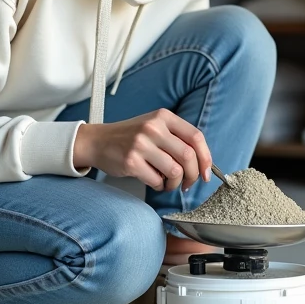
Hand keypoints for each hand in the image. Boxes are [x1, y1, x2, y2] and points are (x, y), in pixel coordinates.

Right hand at [72, 109, 213, 191]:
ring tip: (169, 183)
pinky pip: (157, 180)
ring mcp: (141, 144)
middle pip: (188, 156)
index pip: (196, 137)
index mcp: (164, 117)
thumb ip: (177, 138)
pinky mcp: (131, 161)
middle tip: (188, 183)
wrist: (98, 141)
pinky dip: (160, 186)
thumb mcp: (154, 126)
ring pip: (175, 171)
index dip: (206, 158)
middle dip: (193, 175)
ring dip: (175, 183)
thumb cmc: (131, 137)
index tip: (207, 173)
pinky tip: (155, 182)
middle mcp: (153, 128)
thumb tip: (202, 163)